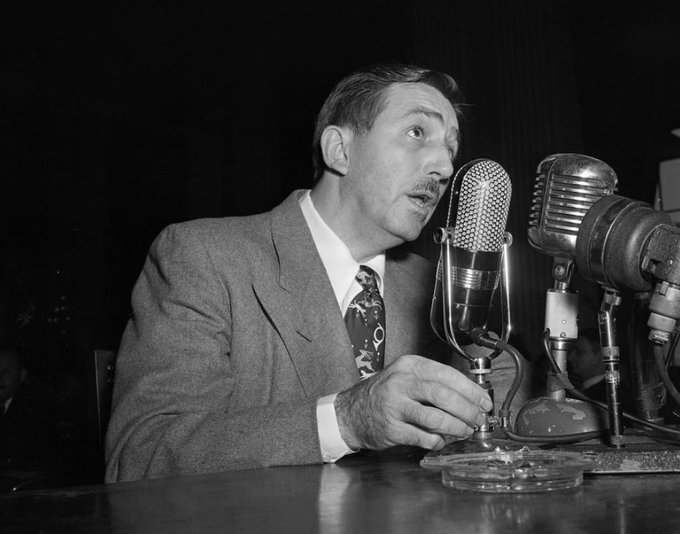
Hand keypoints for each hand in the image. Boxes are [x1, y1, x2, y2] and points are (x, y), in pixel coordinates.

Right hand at [334, 354, 492, 450]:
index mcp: (409, 366)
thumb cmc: (384, 394)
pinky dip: (437, 441)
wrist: (351, 412)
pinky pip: (422, 437)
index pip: (447, 375)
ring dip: (456, 427)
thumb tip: (470, 395)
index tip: (484, 401)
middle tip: (478, 418)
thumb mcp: (406, 377)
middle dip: (467, 410)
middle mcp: (400, 382)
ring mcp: (394, 406)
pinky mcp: (390, 428)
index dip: (471, 390)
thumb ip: (433, 382)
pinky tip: (440, 440)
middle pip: (444, 395)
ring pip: (435, 417)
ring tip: (464, 430)